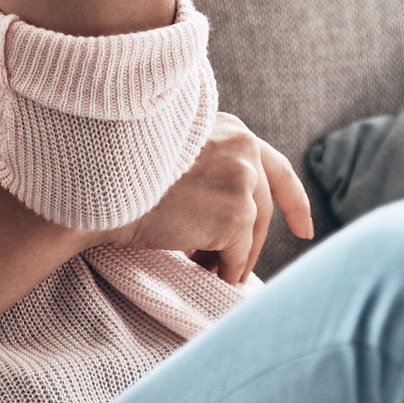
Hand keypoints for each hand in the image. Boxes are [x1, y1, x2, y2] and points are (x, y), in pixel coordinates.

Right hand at [105, 113, 314, 284]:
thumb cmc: (122, 168)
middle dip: (253, 241)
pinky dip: (223, 272)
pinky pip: (236, 258)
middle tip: (237, 268)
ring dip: (232, 258)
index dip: (293, 201)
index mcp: (228, 127)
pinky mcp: (236, 215)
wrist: (99, 181)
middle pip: (264, 206)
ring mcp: (243, 180)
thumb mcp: (175, 148)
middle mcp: (243, 146)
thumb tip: (230, 214)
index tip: (304, 228)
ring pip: (251, 234)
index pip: (274, 165)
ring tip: (206, 270)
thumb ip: (210, 164)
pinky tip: (202, 275)